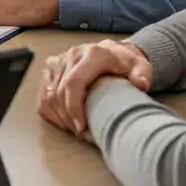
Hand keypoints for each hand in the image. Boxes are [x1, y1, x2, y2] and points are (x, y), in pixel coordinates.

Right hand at [38, 40, 152, 138]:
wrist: (113, 53)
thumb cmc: (126, 65)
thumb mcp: (141, 67)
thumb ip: (142, 74)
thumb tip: (139, 84)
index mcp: (93, 54)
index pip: (74, 83)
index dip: (74, 108)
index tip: (82, 127)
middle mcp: (73, 54)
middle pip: (59, 91)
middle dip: (67, 117)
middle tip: (81, 133)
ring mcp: (59, 60)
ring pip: (49, 94)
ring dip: (59, 116)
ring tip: (74, 127)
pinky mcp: (51, 68)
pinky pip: (44, 94)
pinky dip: (51, 110)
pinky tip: (64, 119)